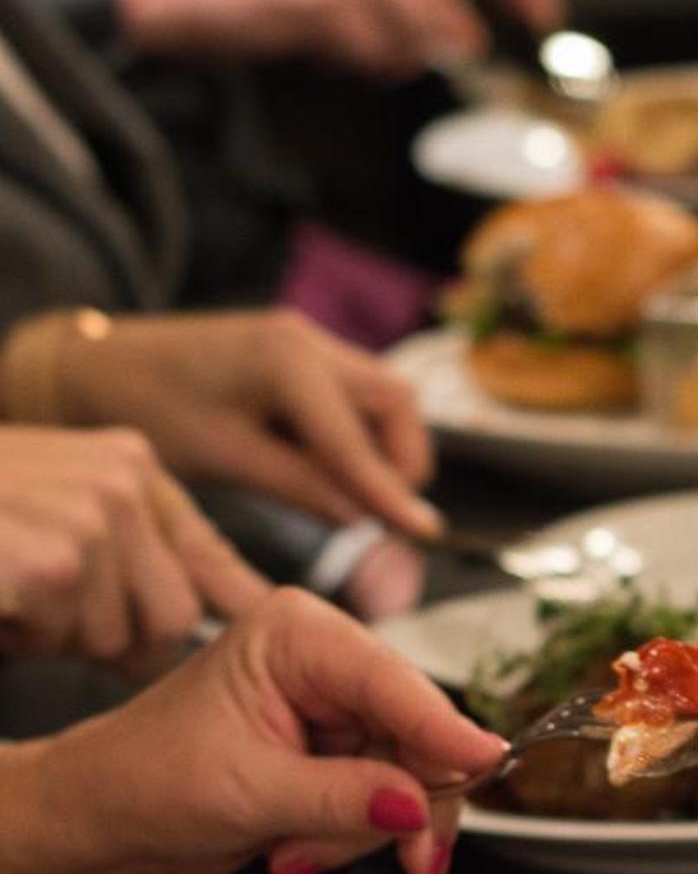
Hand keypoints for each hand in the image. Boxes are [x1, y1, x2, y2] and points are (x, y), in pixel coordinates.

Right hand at [0, 424, 265, 662]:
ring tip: (13, 588)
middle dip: (117, 636)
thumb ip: (137, 546)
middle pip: (175, 616)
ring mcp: (91, 518)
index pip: (207, 552)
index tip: (259, 620)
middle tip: (51, 608)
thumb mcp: (57, 504)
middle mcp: (121, 483)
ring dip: (56, 635)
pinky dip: (21, 635)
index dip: (238, 599)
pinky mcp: (55, 564)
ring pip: (114, 640)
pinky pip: (62, 641)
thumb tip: (240, 601)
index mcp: (130, 465)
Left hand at [0, 588, 506, 873]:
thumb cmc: (150, 779)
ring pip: (410, 776)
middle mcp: (325, 658)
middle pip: (418, 732)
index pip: (394, 681)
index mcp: (297, 633)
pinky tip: (299, 847)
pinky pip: (389, 800)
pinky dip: (354, 837)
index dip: (444, 730)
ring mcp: (337, 706)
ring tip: (295, 849)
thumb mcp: (250, 792)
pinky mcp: (342, 750)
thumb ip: (344, 796)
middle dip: (401, 804)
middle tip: (409, 861)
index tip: (487, 764)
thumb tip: (417, 803)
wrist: (112, 818)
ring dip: (364, 831)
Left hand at [7, 309, 441, 540]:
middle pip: (395, 401)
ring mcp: (304, 342)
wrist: (96, 366)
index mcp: (286, 360)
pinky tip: (329, 472)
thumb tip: (363, 520)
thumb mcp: (225, 456)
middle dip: (401, 461)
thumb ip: (300, 485)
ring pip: (381, 398)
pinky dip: (356, 437)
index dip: (393, 491)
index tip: (424, 533)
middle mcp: (306, 340)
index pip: (361, 437)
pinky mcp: (296, 355)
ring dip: (383, 449)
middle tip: (385, 515)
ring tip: (356, 499)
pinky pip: (351, 397)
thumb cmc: (148, 407)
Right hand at [97, 0, 485, 78]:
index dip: (446, 9)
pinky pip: (374, 50)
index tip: (450, 41)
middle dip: (435, 40)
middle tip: (419, 66)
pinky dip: (361, 67)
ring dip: (395, 59)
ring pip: (411, 28)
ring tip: (359, 64)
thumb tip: (427, 20)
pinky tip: (327, 60)